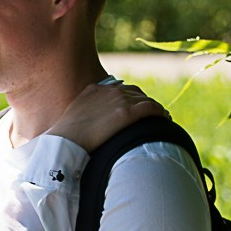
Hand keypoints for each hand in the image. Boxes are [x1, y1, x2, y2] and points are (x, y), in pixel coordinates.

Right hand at [45, 81, 164, 150]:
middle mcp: (109, 90)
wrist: (66, 141)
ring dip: (153, 109)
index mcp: (96, 89)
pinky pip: (150, 108)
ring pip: (145, 100)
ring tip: (161, 118)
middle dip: (143, 102)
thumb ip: (85, 112)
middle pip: (135, 92)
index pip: (120, 89)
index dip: (130, 99)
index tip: (135, 108)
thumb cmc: (66, 136)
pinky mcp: (127, 113)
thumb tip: (89, 123)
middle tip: (150, 115)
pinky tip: (164, 119)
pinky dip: (159, 113)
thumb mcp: (73, 116)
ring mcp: (119, 100)